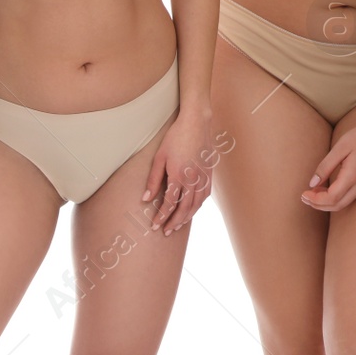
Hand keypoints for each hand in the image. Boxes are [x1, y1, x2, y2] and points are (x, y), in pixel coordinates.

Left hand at [141, 115, 213, 235]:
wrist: (197, 122)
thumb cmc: (176, 137)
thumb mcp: (159, 157)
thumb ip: (153, 180)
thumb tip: (145, 199)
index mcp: (179, 175)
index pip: (170, 203)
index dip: (162, 217)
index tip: (154, 226)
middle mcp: (193, 178)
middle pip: (185, 208)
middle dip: (175, 222)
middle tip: (166, 232)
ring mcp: (203, 176)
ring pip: (197, 203)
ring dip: (187, 216)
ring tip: (178, 224)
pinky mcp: (209, 172)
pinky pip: (206, 194)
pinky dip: (199, 205)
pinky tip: (193, 208)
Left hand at [302, 114, 355, 211]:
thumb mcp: (340, 147)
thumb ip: (325, 166)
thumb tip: (312, 184)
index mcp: (353, 176)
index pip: (331, 198)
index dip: (315, 199)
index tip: (303, 193)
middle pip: (336, 206)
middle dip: (318, 205)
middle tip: (304, 197)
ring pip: (342, 204)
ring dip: (326, 202)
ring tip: (312, 193)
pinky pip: (348, 197)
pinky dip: (334, 198)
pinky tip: (326, 188)